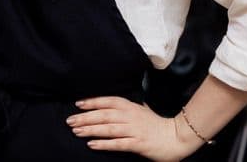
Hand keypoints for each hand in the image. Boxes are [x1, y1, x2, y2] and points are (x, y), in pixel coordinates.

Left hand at [67, 97, 191, 160]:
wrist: (176, 136)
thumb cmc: (157, 124)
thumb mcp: (141, 110)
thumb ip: (127, 107)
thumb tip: (111, 105)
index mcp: (130, 106)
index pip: (107, 101)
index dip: (92, 102)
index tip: (78, 104)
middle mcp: (130, 116)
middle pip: (103, 115)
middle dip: (85, 117)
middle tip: (70, 121)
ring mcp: (134, 130)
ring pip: (108, 128)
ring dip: (90, 129)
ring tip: (76, 131)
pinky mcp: (138, 144)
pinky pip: (117, 143)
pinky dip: (104, 144)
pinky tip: (92, 144)